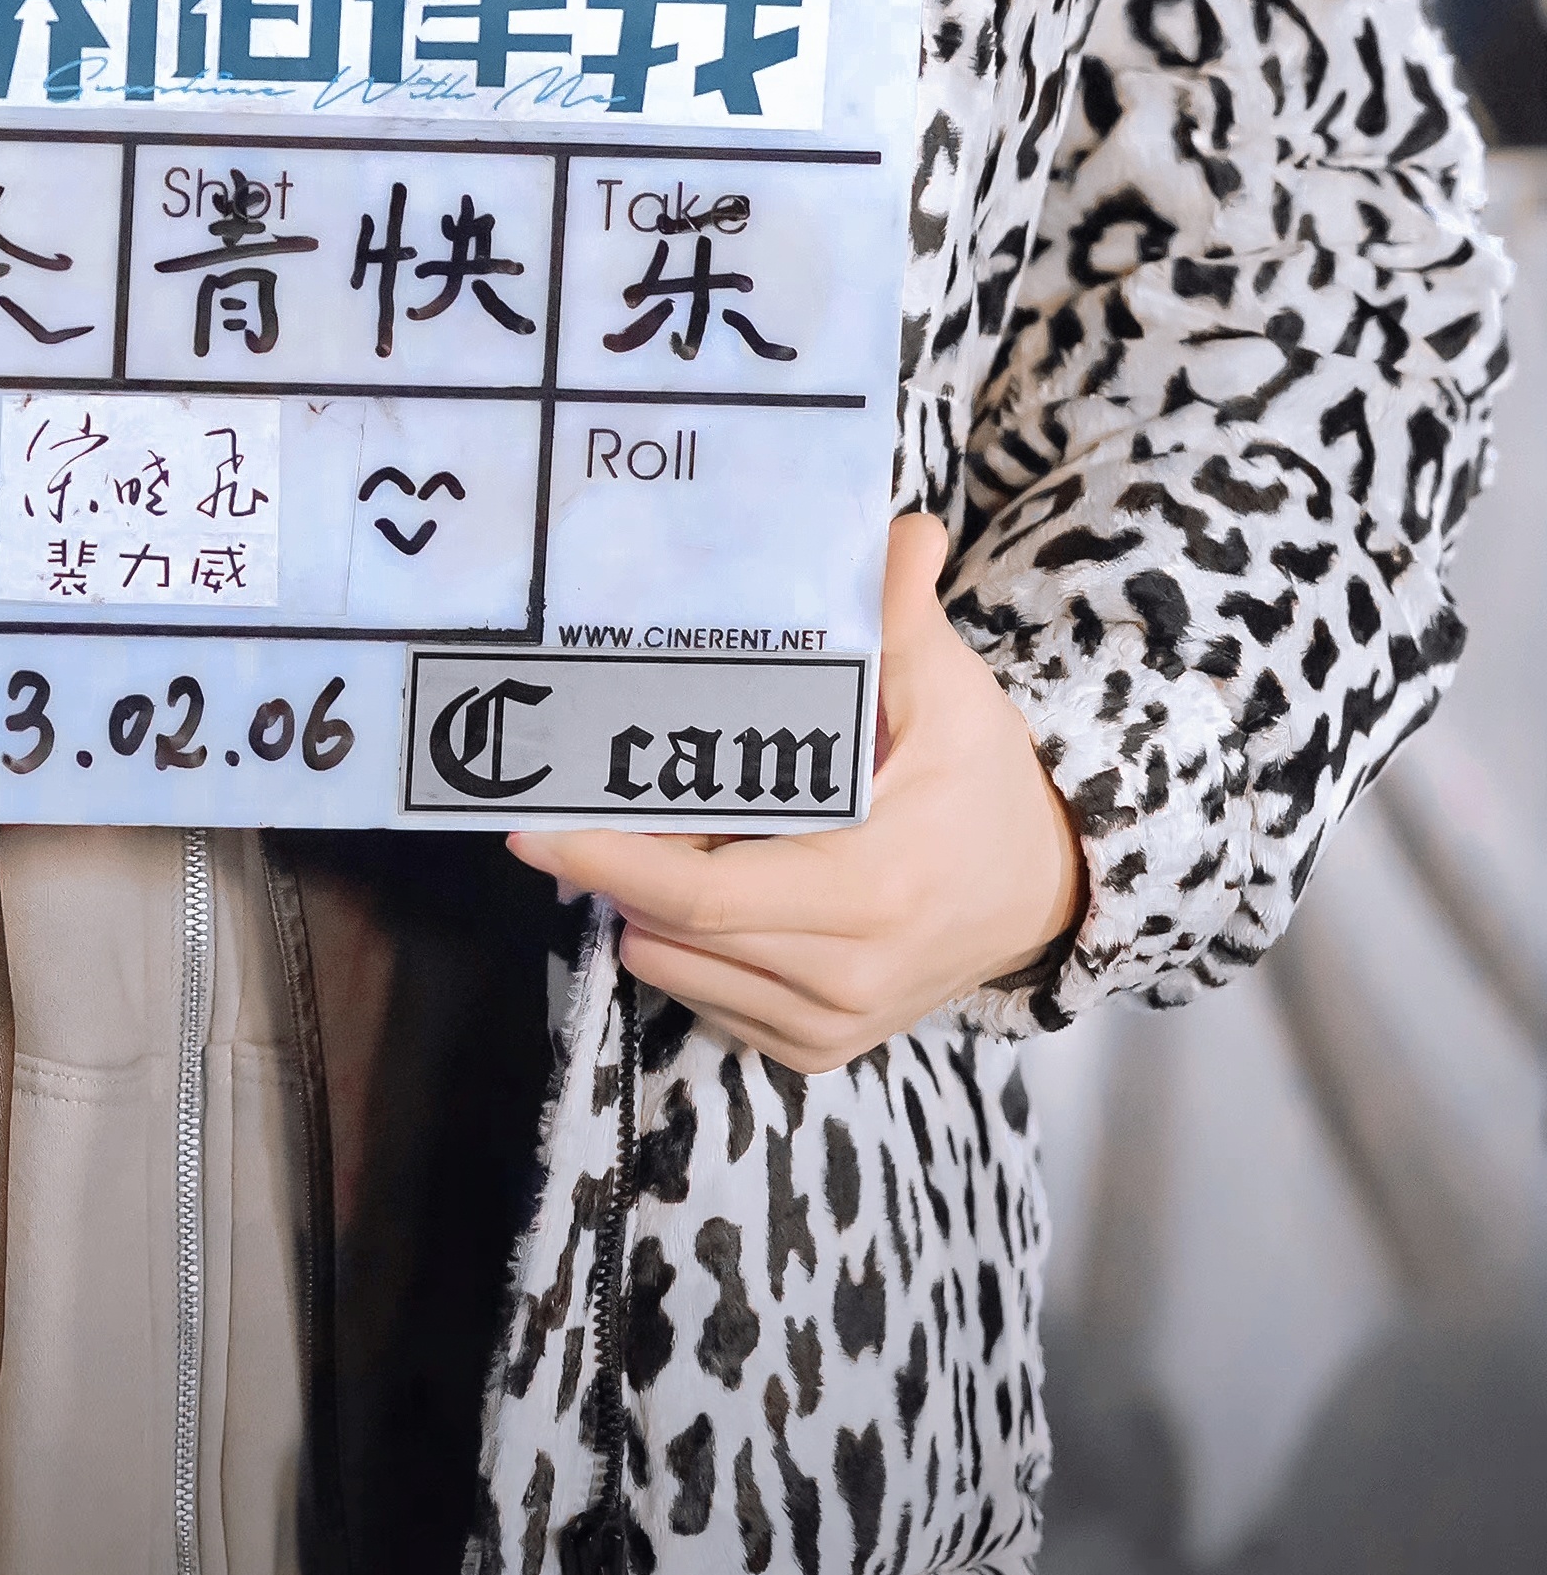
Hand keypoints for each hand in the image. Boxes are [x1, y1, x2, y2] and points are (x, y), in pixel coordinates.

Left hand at [508, 517, 1085, 1072]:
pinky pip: (715, 1006)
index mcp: (867, 888)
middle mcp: (844, 974)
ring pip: (683, 973)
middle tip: (556, 808)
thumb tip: (902, 527)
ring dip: (641, 910)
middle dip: (608, 871)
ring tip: (630, 837)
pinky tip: (691, 891)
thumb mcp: (948, 689)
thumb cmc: (981, 777)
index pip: (703, 892)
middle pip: (677, 933)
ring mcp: (832, 1024)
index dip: (611, 858)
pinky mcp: (823, 1047)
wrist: (1044, 888)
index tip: (532, 823)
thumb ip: (903, 612)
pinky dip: (686, 952)